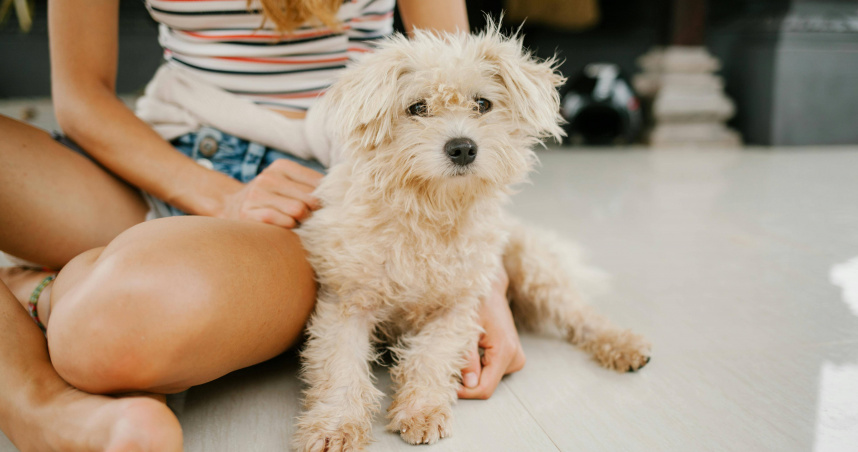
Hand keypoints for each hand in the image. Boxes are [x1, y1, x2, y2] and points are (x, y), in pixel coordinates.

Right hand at [218, 159, 322, 227]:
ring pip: (299, 210)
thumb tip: (342, 193)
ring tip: (299, 223)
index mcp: (282, 167)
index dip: (327, 198)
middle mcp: (268, 177)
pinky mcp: (249, 213)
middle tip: (313, 219)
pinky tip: (286, 227)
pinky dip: (290, 227)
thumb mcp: (287, 183)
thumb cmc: (270, 198)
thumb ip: (309, 186)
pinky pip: (283, 222)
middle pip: (311, 197)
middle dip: (316, 212)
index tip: (327, 208)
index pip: (318, 182)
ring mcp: (257, 195)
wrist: (230, 206)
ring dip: (303, 221)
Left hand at [458, 269, 525, 399]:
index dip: (465, 392)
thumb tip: (469, 384)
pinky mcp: (512, 355)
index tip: (447, 384)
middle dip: (467, 380)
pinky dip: (478, 365)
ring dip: (472, 371)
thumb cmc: (474, 301)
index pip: (485, 389)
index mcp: (505, 351)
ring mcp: (515, 357)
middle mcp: (515, 357)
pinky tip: (472, 348)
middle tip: (451, 361)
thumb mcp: (464, 328)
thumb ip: (467, 358)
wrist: (489, 287)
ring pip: (488, 379)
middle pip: (487, 385)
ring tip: (463, 348)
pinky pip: (491, 371)